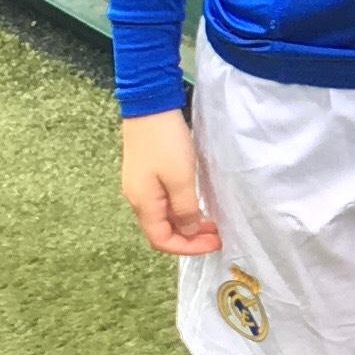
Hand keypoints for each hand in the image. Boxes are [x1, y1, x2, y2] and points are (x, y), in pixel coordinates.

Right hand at [116, 111, 219, 256]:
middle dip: (190, 237)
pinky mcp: (147, 174)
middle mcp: (138, 198)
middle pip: (162, 230)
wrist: (150, 107)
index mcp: (143, 203)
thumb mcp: (181, 178)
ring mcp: (141, 186)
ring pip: (164, 216)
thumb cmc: (165, 142)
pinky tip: (197, 204)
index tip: (213, 244)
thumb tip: (187, 230)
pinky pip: (164, 202)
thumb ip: (184, 209)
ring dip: (187, 223)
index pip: (161, 240)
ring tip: (211, 222)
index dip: (187, 248)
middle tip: (217, 235)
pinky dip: (182, 209)